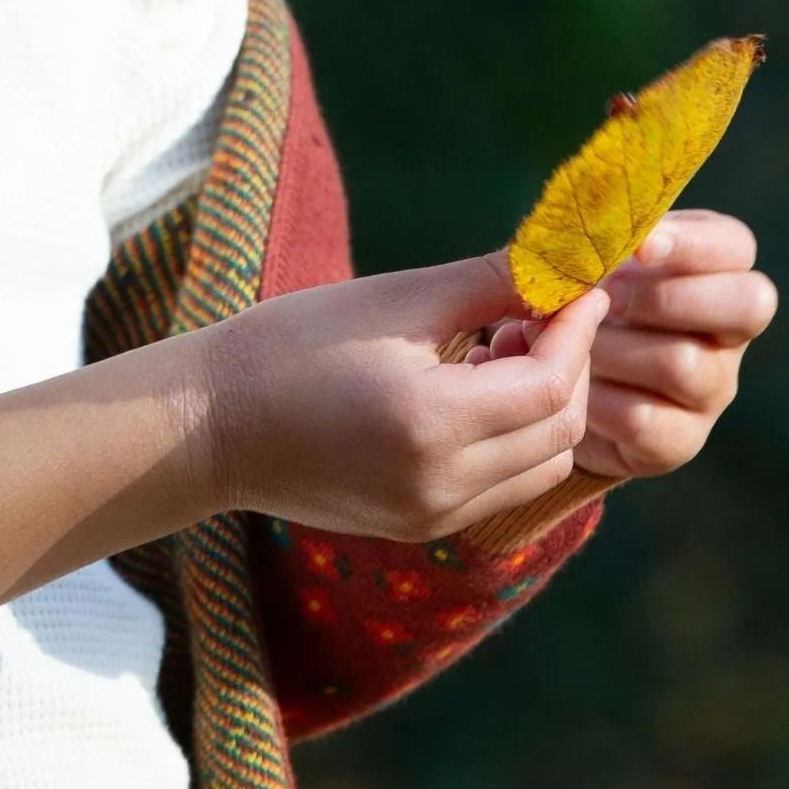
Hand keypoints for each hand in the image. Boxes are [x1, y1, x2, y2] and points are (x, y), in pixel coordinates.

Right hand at [202, 255, 608, 541]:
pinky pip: (500, 488)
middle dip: (567, 368)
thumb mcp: (392, 300)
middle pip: (559, 433)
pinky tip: (469, 391)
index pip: (551, 384)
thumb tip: (564, 263)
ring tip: (496, 352)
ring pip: (540, 468)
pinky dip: (511, 440)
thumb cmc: (289, 344)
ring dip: (543, 409)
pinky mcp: (416, 526)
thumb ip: (488, 282)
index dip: (577, 331)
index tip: (580, 286)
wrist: (207, 423)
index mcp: (431, 422)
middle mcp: (440, 484)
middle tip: (535, 314)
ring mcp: (431, 515)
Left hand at [482, 208, 776, 479]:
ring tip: (564, 341)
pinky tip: (568, 385)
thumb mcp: (585, 265)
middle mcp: (728, 332)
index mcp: (714, 272)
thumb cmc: (574, 303)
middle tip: (606, 298)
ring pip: (684, 363)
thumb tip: (580, 227)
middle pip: (746, 304)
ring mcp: (713, 389)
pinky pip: (643, 417)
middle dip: (666, 296)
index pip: (735, 246)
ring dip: (610, 348)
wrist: (553, 386)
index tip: (638, 244)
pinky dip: (594, 398)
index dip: (691, 242)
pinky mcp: (680, 439)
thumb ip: (593, 241)